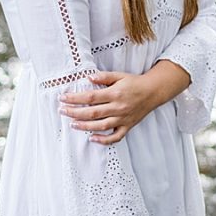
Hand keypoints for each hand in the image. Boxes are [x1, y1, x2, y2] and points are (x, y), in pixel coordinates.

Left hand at [59, 63, 186, 144]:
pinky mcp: (127, 126)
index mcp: (115, 93)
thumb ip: (104, 77)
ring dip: (85, 126)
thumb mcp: (119, 75)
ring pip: (101, 126)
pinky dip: (104, 140)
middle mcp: (118, 107)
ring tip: (72, 124)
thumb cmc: (134, 83)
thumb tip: (88, 78)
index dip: (75, 98)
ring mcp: (123, 118)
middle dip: (74, 112)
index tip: (63, 98)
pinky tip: (92, 138)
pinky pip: (115, 137)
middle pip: (92, 113)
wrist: (154, 91)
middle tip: (62, 111)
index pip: (90, 97)